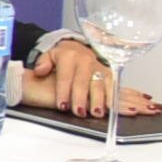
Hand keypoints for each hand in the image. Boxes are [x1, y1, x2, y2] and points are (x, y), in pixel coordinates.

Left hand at [21, 39, 156, 117]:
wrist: (77, 48)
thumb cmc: (62, 57)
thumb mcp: (48, 56)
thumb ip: (43, 63)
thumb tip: (39, 71)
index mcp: (69, 57)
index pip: (66, 77)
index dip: (64, 92)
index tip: (62, 105)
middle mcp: (86, 62)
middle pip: (84, 82)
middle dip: (82, 99)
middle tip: (79, 112)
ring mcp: (99, 67)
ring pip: (101, 85)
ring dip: (100, 100)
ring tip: (98, 113)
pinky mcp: (110, 73)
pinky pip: (114, 85)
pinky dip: (118, 97)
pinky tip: (122, 106)